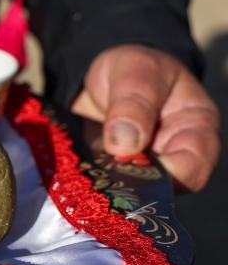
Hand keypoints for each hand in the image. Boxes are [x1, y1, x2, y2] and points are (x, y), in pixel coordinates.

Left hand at [71, 44, 220, 191]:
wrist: (104, 75)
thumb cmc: (134, 69)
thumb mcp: (136, 71)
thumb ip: (134, 102)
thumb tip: (124, 146)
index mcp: (195, 130)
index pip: (193, 167)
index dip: (167, 176)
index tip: (130, 164)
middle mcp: (172, 158)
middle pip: (158, 190)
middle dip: (127, 186)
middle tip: (97, 173)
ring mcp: (141, 171)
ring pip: (127, 194)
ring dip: (103, 187)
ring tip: (81, 173)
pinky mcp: (113, 176)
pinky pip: (103, 189)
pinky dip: (87, 184)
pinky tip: (70, 177)